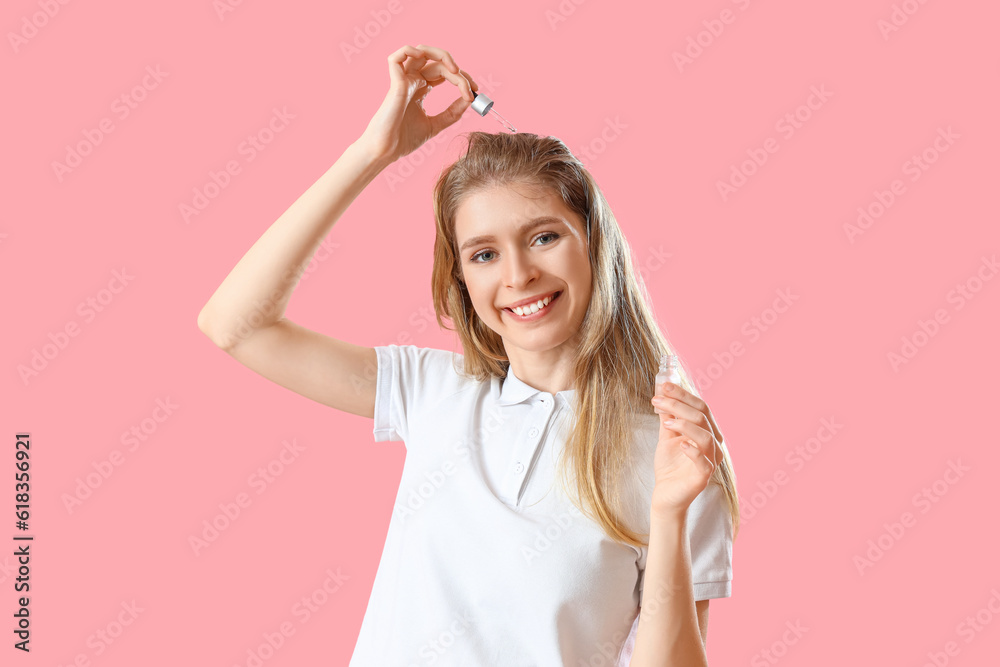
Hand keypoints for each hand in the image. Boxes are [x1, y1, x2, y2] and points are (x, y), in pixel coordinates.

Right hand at [357, 44, 478, 165]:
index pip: (444, 72)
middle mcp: (412, 81)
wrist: (387, 151)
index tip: (475, 92)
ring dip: (442, 55)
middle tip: (471, 87)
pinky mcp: (395, 83)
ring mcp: (403, 80)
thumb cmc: (404, 140)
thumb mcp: (436, 125)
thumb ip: (452, 113)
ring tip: (455, 70)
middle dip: (459, 72)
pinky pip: (398, 56)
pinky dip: (412, 51)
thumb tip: (469, 100)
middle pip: (439, 62)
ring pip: (421, 51)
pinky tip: (430, 63)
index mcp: (420, 89)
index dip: (461, 78)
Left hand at [649, 381, 724, 516]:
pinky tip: (680, 444)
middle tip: (657, 399)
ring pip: (705, 436)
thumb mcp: (667, 435)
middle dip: (679, 404)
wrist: (665, 494)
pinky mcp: (703, 477)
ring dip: (684, 424)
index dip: (683, 395)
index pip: (700, 407)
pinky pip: (704, 461)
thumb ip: (668, 415)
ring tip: (665, 422)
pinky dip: (693, 450)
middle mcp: (714, 444)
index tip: (663, 386)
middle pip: (702, 417)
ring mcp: (711, 461)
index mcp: (708, 431)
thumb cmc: (670, 465)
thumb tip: (662, 390)